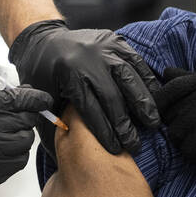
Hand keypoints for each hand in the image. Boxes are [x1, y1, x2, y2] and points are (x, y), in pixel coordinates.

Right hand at [0, 86, 53, 196]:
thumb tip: (27, 92)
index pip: (19, 99)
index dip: (36, 98)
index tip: (44, 99)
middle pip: (26, 121)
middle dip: (26, 118)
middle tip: (18, 120)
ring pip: (25, 143)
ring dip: (21, 138)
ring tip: (4, 137)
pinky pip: (18, 162)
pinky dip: (15, 155)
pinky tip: (1, 152)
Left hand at [9, 19, 159, 154]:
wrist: (42, 41)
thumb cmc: (41, 74)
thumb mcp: (40, 99)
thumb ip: (52, 125)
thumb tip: (64, 156)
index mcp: (68, 74)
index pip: (91, 109)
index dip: (105, 132)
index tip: (116, 149)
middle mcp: (88, 58)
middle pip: (112, 96)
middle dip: (125, 124)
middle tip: (135, 144)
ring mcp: (103, 46)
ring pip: (129, 77)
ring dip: (143, 102)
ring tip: (152, 123)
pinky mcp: (115, 40)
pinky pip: (136, 61)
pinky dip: (147, 79)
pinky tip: (155, 97)